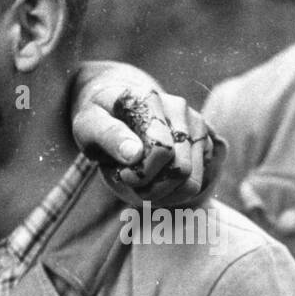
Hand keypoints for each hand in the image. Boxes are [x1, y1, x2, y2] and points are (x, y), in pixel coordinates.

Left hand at [70, 60, 222, 205]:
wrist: (119, 107)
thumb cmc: (101, 118)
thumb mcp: (88, 124)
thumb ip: (108, 135)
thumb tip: (134, 153)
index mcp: (150, 100)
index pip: (161, 150)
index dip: (142, 174)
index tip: (123, 176)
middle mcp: (179, 109)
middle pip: (181, 170)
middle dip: (154, 189)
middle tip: (133, 186)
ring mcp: (196, 125)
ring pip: (193, 181)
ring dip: (166, 195)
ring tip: (144, 186)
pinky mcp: (205, 142)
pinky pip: (199, 182)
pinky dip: (177, 192)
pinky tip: (159, 182)